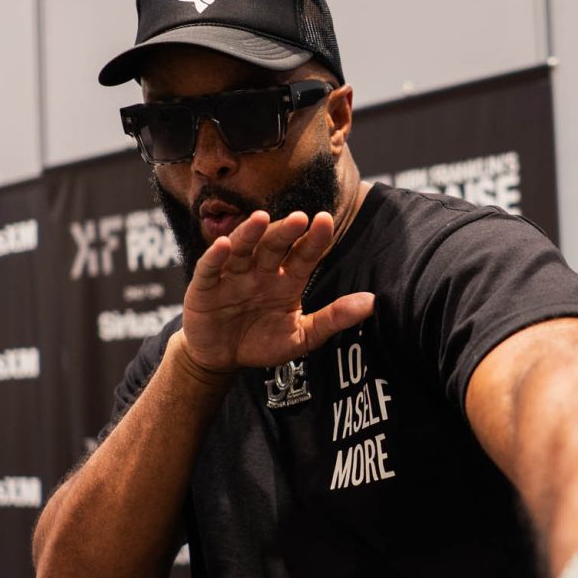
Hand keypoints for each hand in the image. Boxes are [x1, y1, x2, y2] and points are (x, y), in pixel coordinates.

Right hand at [178, 210, 374, 375]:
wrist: (221, 359)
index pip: (304, 255)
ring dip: (250, 233)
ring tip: (261, 220)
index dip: (314, 239)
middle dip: (286, 231)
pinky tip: (223, 245)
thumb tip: (373, 303)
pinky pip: (210, 268)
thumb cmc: (261, 343)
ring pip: (242, 248)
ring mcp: (232, 275)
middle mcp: (260, 271)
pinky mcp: (204, 287)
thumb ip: (334, 318)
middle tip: (300, 218)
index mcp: (286, 280)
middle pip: (273, 245)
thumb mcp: (301, 336)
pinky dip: (215, 256)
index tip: (326, 221)